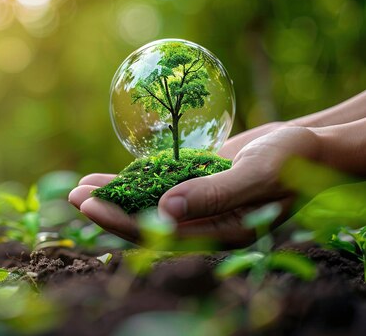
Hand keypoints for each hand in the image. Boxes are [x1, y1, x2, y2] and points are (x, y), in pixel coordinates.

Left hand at [69, 126, 320, 247]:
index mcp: (219, 233)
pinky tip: (104, 176)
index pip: (162, 233)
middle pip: (146, 221)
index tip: (91, 206)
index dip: (123, 221)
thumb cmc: (291, 160)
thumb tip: (167, 209)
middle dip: (108, 210)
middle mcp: (203, 223)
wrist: (306, 145)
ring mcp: (196, 203)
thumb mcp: (256, 174)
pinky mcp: (193, 183)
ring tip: (76, 187)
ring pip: (146, 203)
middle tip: (72, 197)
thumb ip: (214, 194)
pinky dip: (130, 181)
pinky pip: (156, 185)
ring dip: (113, 196)